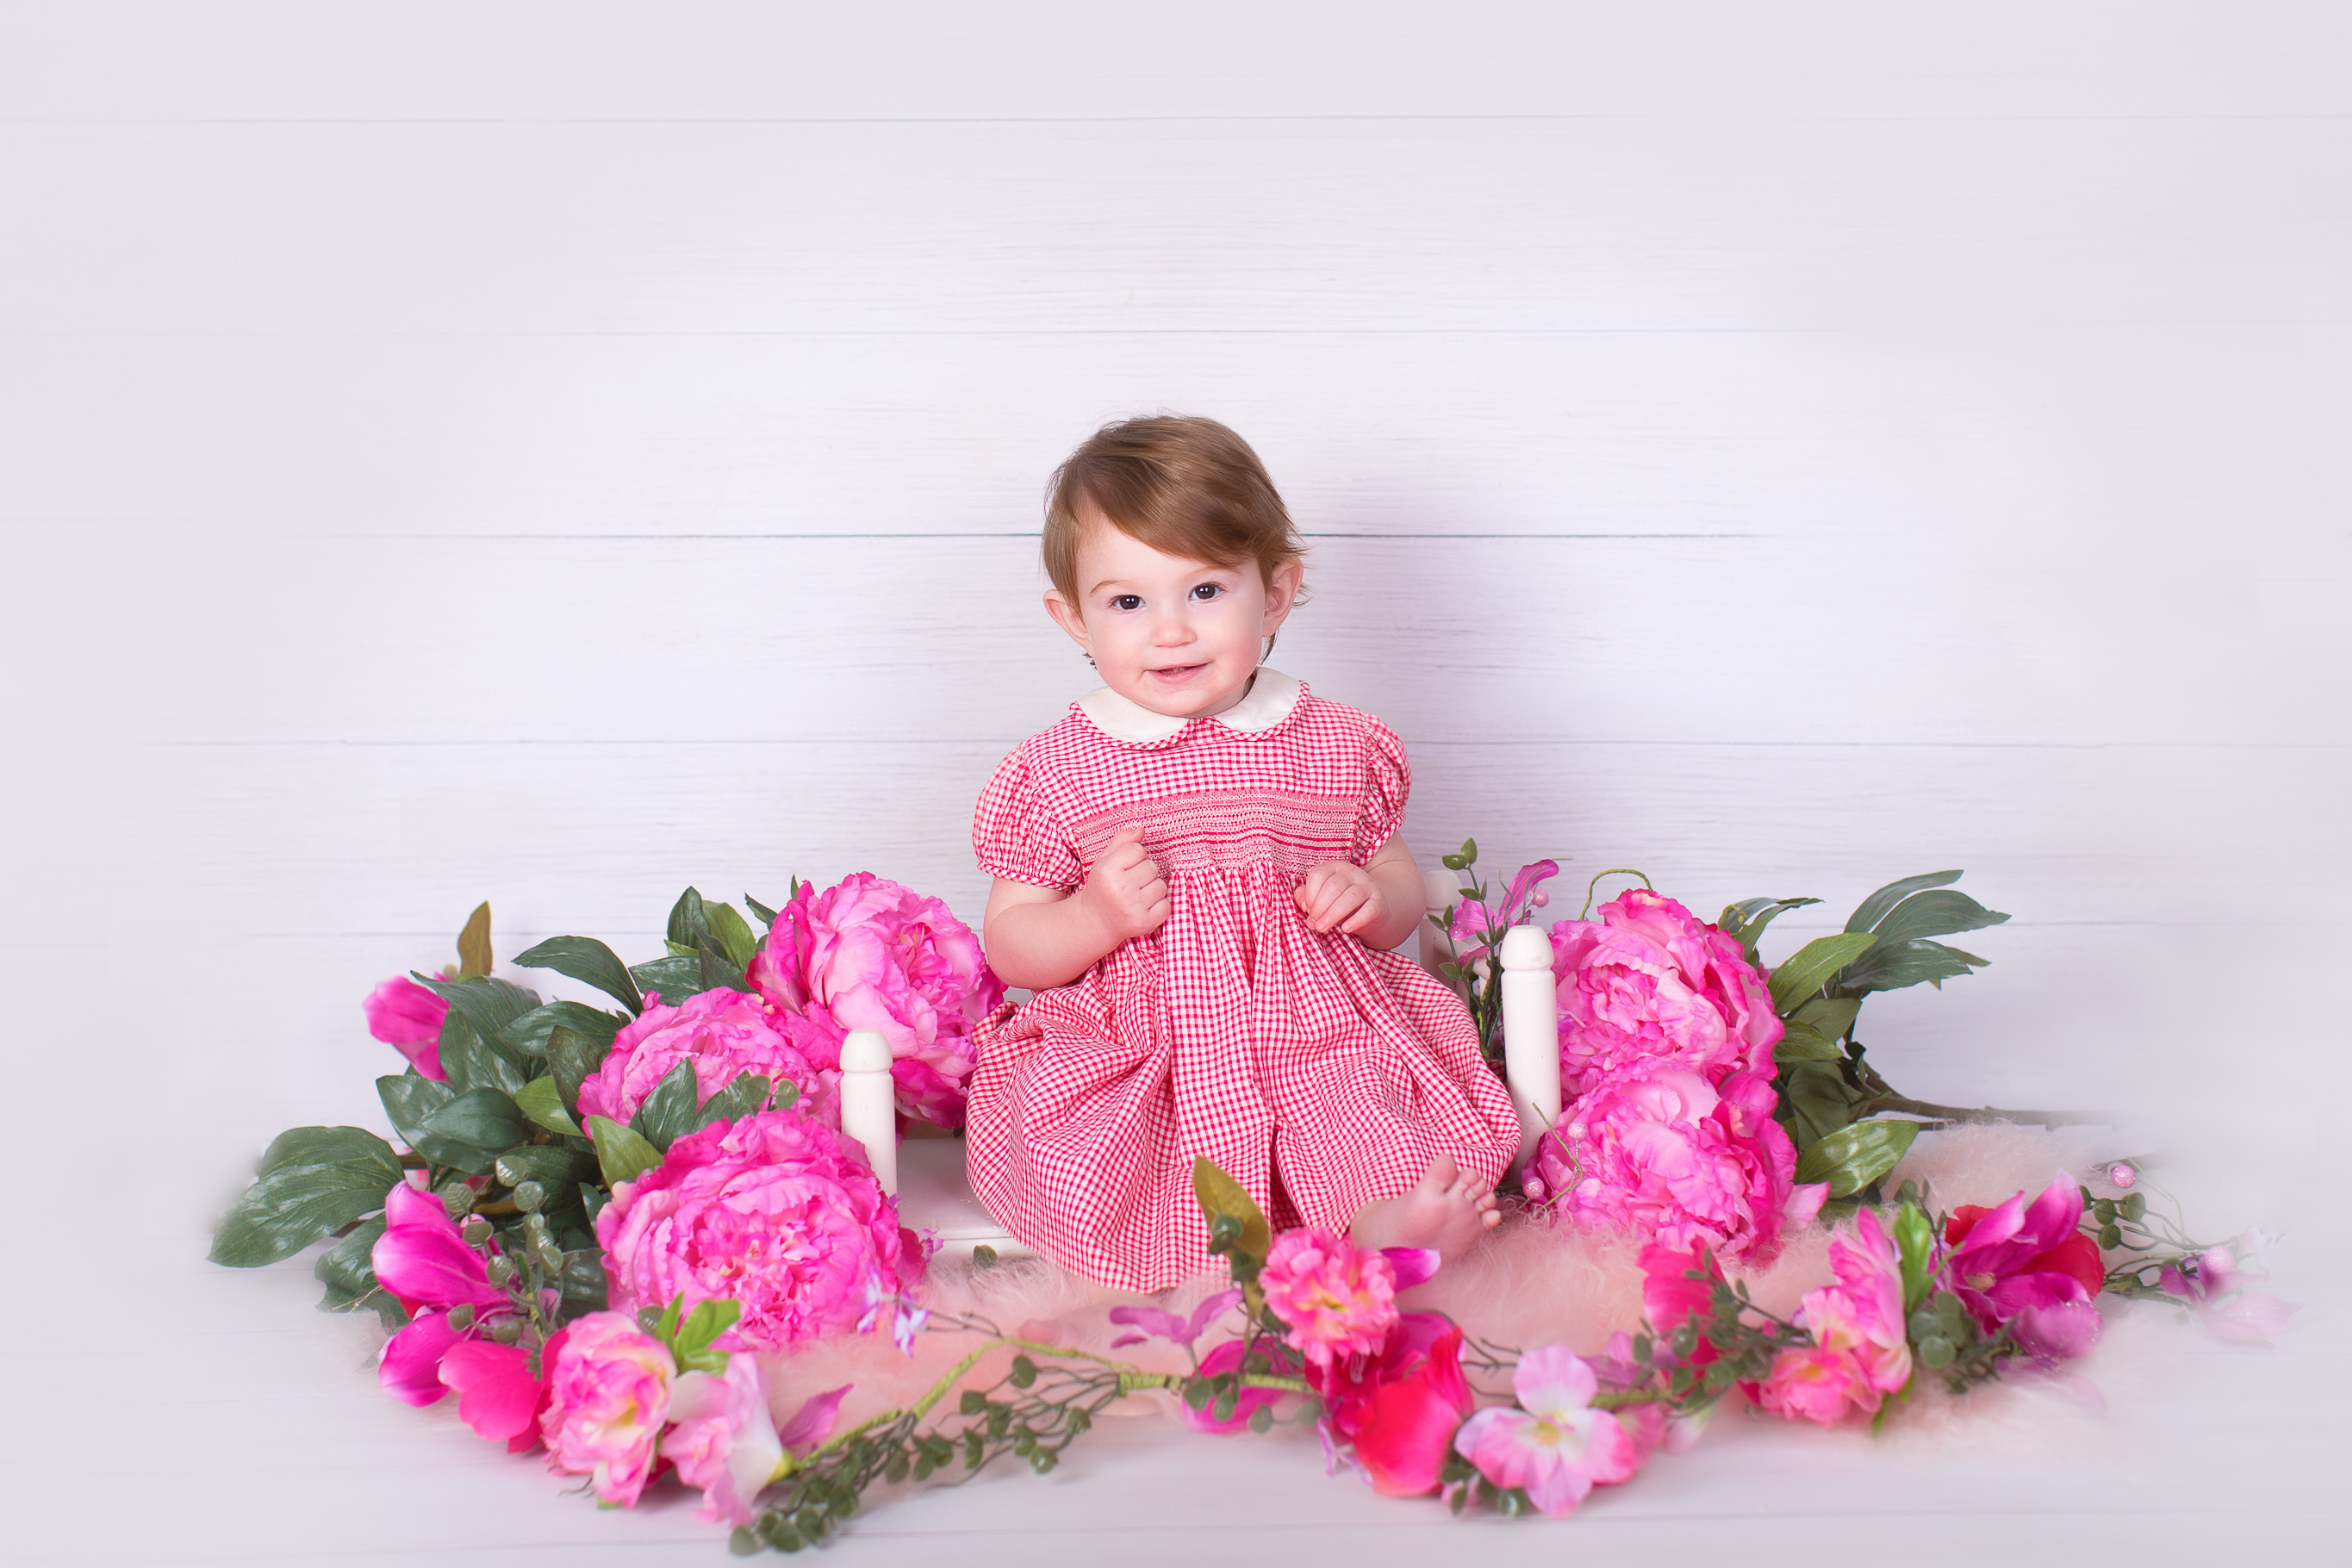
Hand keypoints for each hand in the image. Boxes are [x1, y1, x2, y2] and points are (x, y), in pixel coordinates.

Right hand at [1079, 828, 1170, 943]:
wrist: (1096, 921)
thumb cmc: (1103, 886)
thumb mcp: (1105, 860)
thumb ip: (1122, 841)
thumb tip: (1142, 829)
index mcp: (1107, 870)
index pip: (1138, 850)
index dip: (1135, 857)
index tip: (1126, 867)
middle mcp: (1119, 889)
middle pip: (1152, 867)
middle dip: (1145, 873)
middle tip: (1131, 883)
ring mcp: (1133, 907)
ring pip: (1161, 886)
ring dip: (1153, 889)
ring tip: (1137, 896)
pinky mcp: (1144, 923)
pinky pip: (1166, 905)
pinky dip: (1159, 906)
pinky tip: (1143, 907)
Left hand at [1295, 859, 1386, 936]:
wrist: (1374, 908)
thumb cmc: (1340, 901)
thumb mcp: (1322, 896)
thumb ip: (1306, 897)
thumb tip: (1303, 906)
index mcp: (1334, 868)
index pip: (1318, 874)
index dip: (1309, 894)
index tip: (1307, 911)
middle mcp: (1351, 873)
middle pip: (1333, 887)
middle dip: (1320, 907)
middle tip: (1314, 924)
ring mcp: (1367, 886)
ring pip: (1350, 897)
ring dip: (1333, 914)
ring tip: (1322, 928)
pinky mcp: (1379, 902)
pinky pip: (1368, 910)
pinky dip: (1356, 920)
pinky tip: (1345, 929)